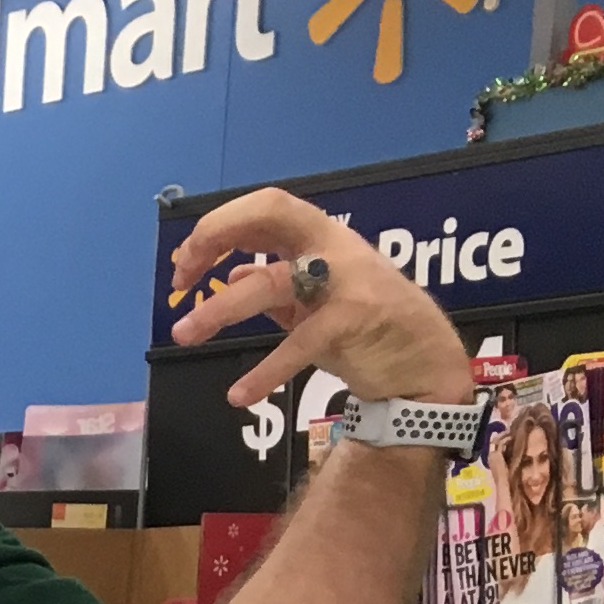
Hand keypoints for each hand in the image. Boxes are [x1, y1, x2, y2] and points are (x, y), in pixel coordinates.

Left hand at [165, 185, 473, 408]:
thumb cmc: (367, 327)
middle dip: (216, 235)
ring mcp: (346, 280)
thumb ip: (276, 285)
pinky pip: (299, 343)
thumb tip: (234, 271)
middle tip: (180, 278)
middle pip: (271, 212)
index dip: (217, 228)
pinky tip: (238, 395)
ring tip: (182, 335)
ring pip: (271, 281)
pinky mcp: (355, 319)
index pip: (264, 208)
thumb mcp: (314, 301)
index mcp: (320, 237)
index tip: (185, 267)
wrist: (422, 363)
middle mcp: (333, 247)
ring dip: (219, 309)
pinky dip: (265, 372)